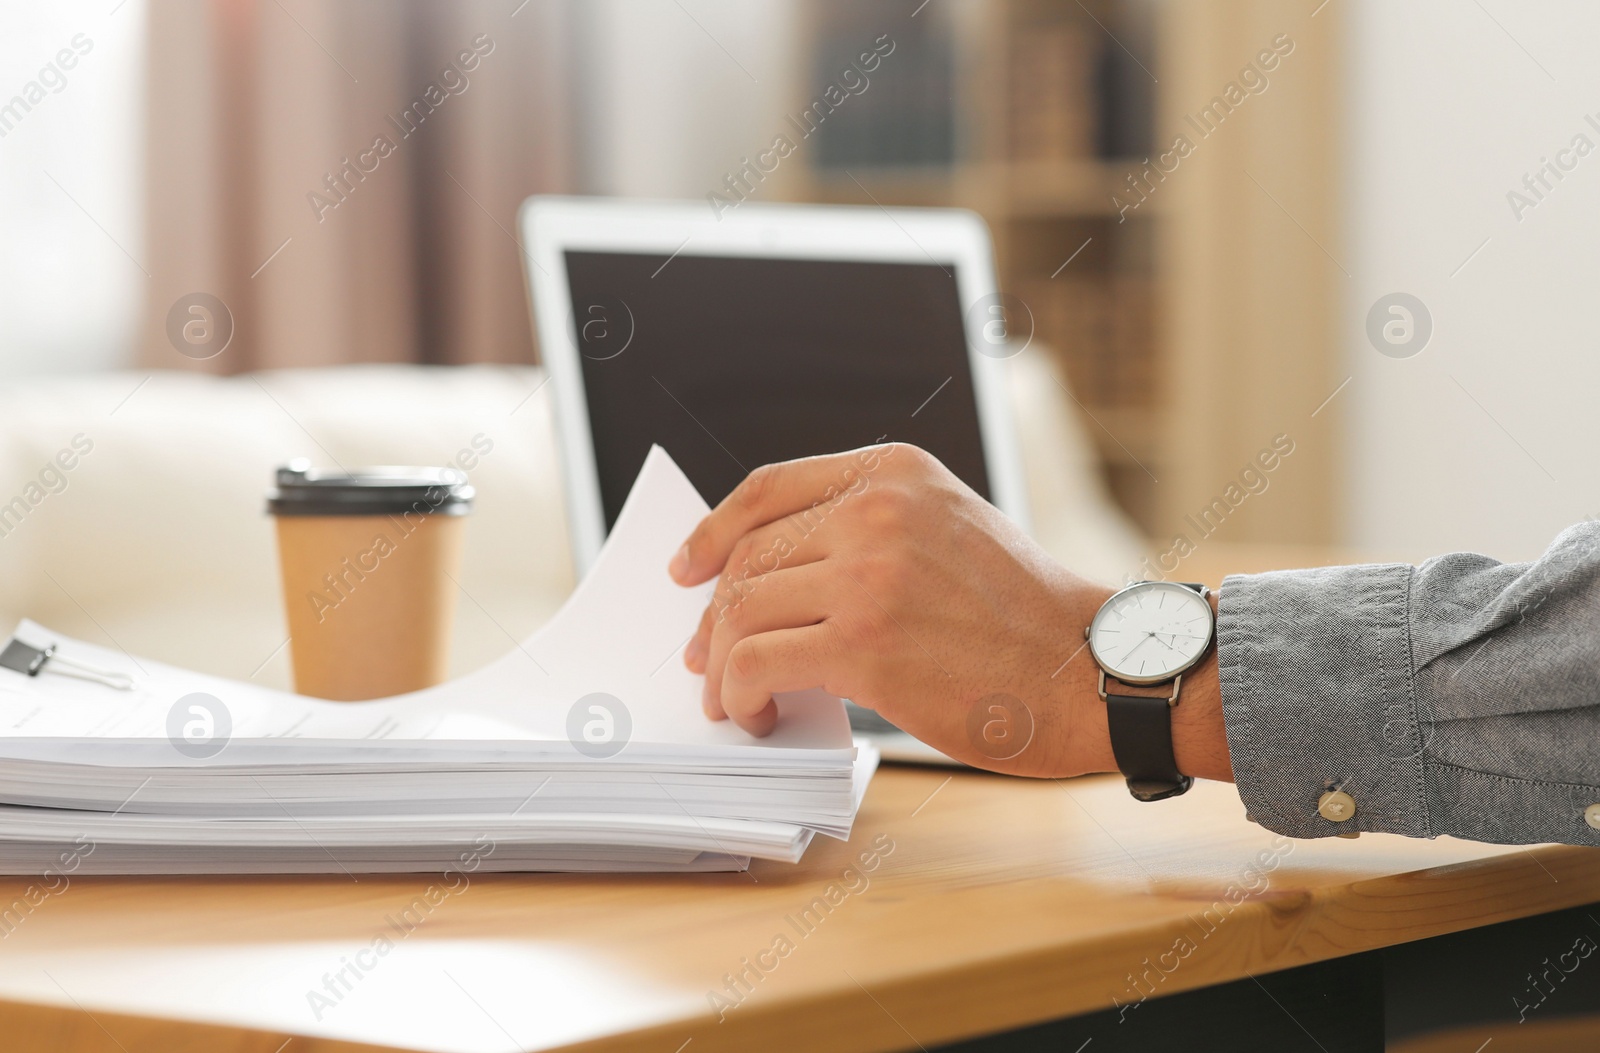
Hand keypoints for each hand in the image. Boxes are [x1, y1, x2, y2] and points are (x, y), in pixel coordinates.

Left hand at [668, 443, 1126, 776]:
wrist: (1092, 672)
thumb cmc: (1024, 617)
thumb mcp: (950, 529)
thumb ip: (869, 531)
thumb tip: (774, 578)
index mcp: (896, 472)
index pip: (768, 487)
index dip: (713, 531)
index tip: (687, 567)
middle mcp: (877, 510)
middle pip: (749, 556)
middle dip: (714, 614)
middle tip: (705, 657)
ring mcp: (869, 574)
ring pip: (742, 610)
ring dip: (721, 662)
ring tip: (732, 697)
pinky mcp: (864, 644)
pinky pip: (757, 661)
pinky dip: (739, 691)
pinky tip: (756, 712)